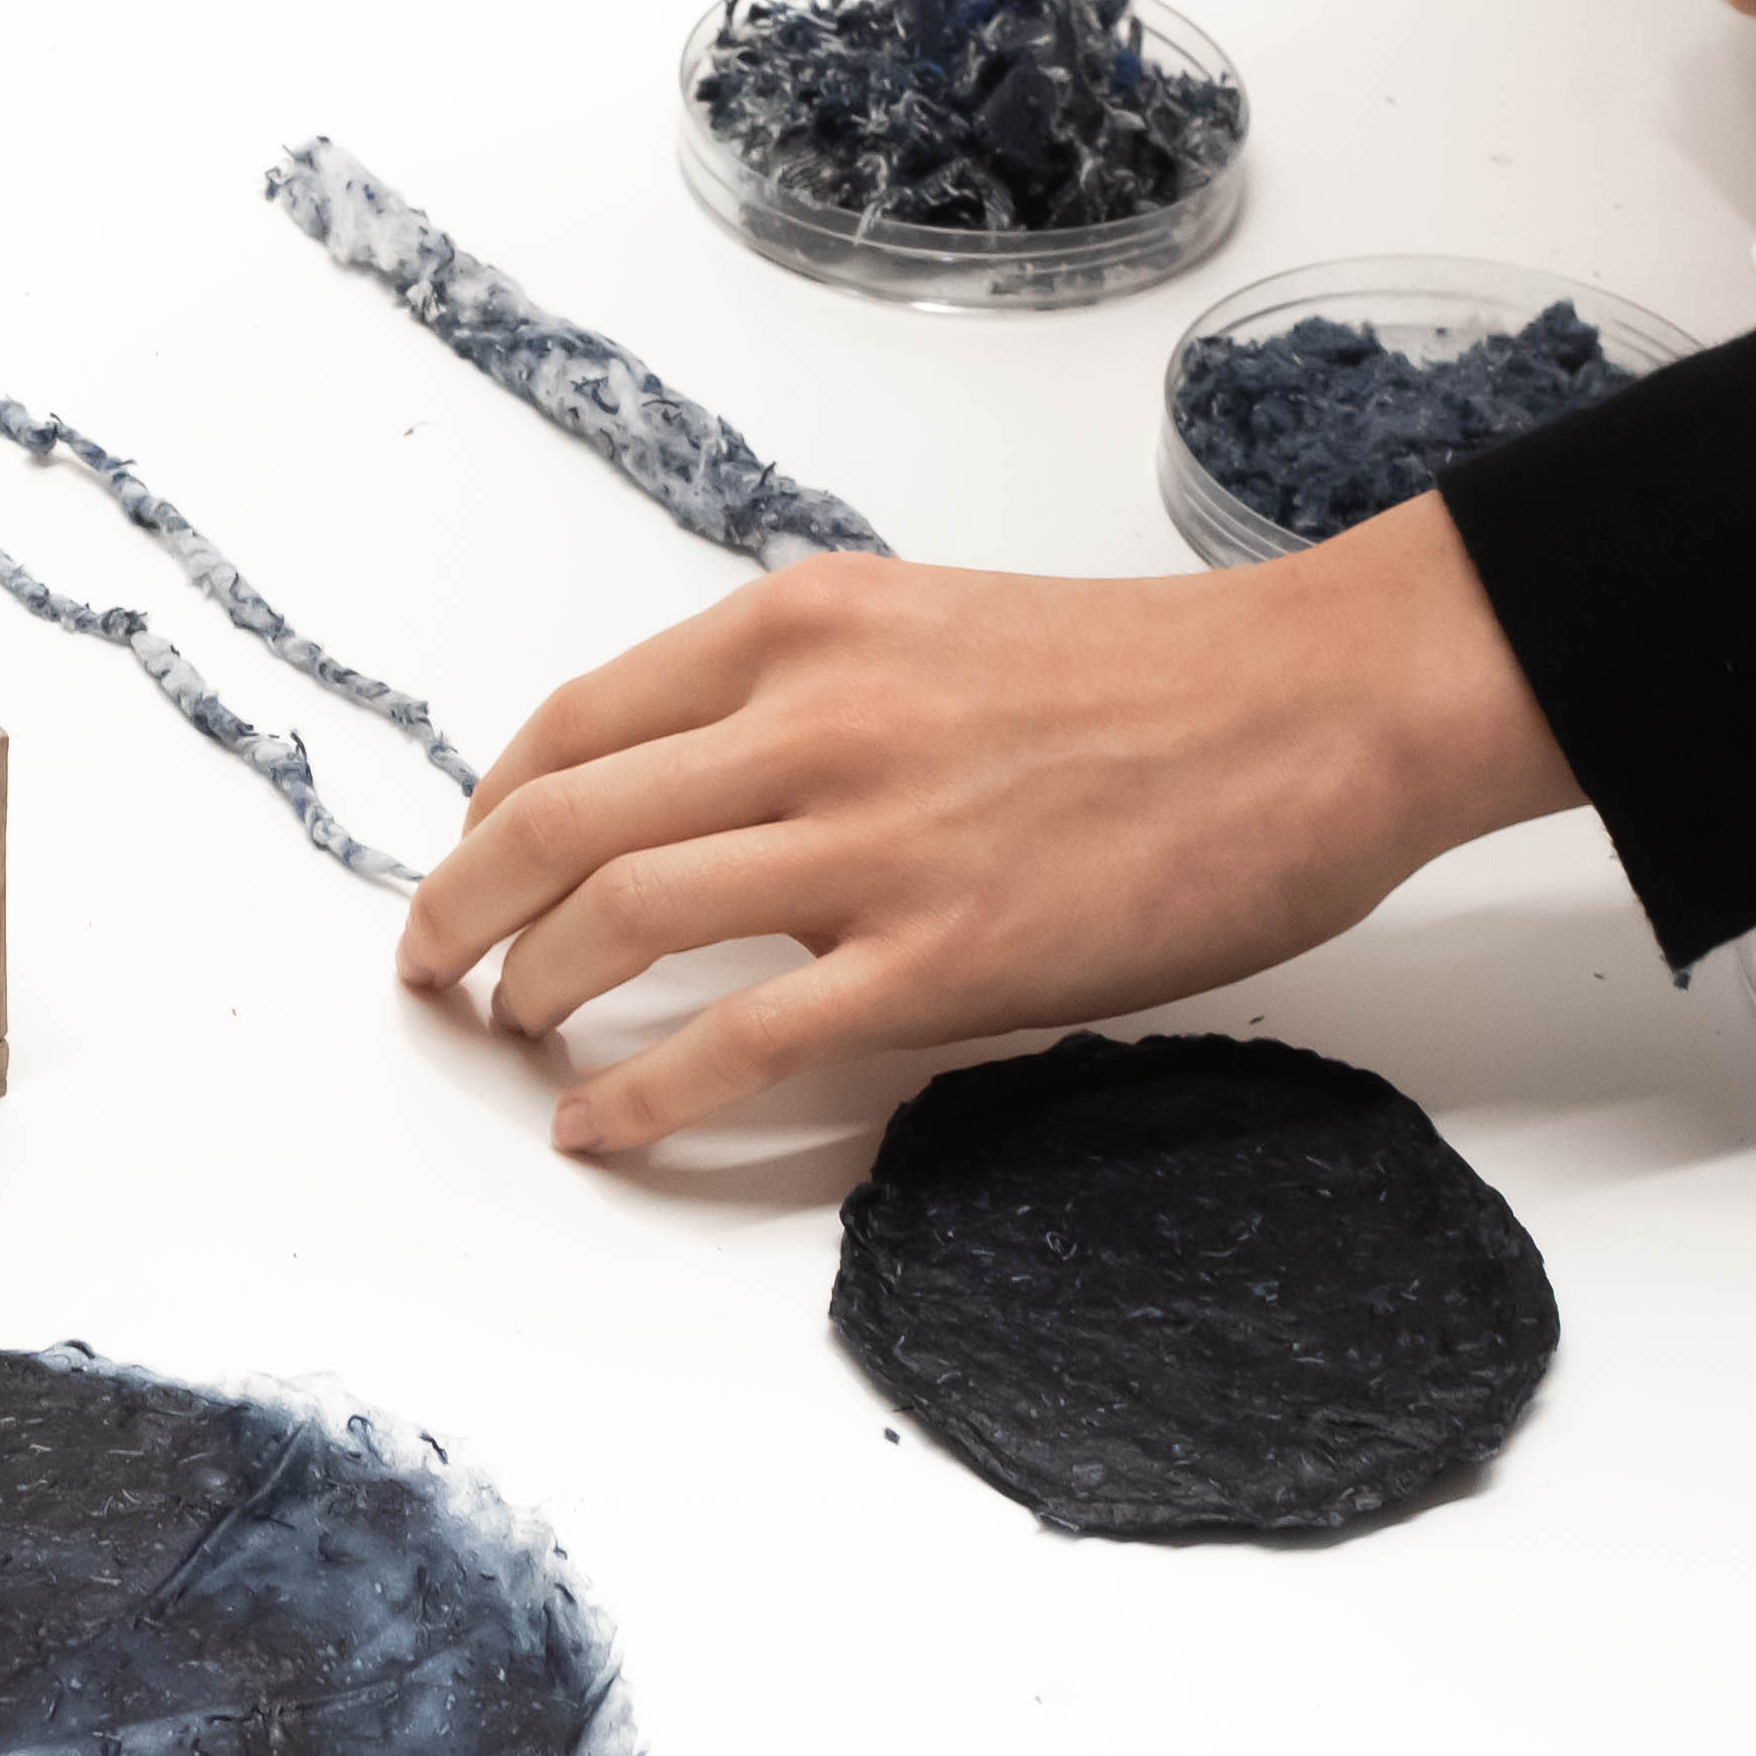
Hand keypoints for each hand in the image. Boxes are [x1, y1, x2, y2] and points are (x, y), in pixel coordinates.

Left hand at [394, 500, 1579, 1149]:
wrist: (1325, 702)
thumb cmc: (1160, 679)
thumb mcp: (936, 631)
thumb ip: (811, 697)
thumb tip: (710, 791)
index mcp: (802, 629)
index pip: (579, 721)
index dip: (494, 807)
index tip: (474, 860)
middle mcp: (811, 719)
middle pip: (558, 818)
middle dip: (460, 904)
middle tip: (431, 964)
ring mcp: (870, 840)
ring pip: (621, 915)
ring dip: (533, 984)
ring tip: (514, 1030)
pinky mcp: (938, 957)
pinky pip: (739, 1041)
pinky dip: (641, 1093)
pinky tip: (597, 1126)